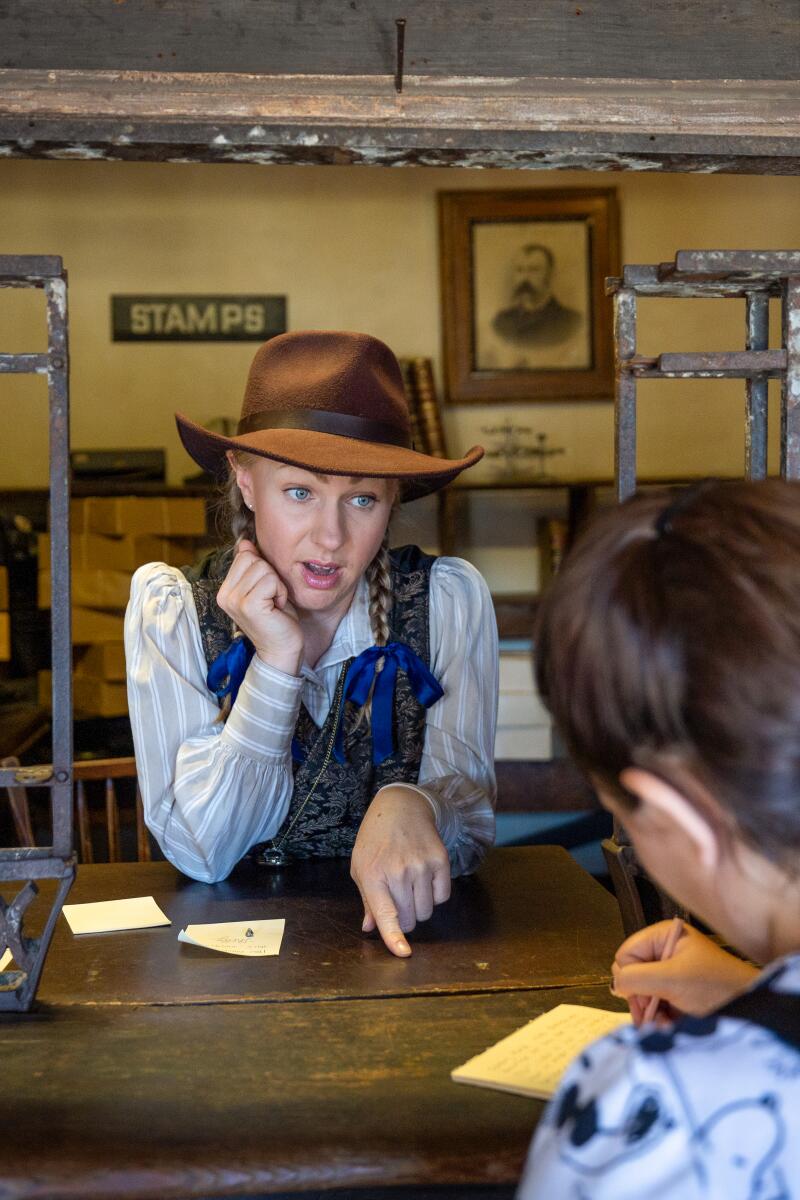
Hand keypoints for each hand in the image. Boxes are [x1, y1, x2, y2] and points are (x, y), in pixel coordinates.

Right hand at [216, 539, 303, 675]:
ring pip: (263, 568)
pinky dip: (280, 591)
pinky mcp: (248, 606)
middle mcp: (225, 595)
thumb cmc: (276, 618)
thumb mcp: (263, 586)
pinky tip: (277, 607)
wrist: (282, 649)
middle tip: (271, 598)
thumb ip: (252, 566)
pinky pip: (270, 580)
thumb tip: (244, 542)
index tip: (266, 592)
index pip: (244, 555)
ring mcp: (234, 601)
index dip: (263, 569)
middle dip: (270, 575)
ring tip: (273, 603)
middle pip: (253, 559)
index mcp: (225, 590)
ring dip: (276, 585)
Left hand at [350, 786, 450, 957]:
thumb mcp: (361, 867)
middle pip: (410, 919)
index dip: (394, 937)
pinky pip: (442, 897)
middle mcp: (398, 871)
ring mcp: (421, 865)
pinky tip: (425, 879)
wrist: (401, 807)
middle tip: (399, 900)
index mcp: (373, 875)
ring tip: (410, 886)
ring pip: (427, 911)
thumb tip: (370, 928)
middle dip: (405, 919)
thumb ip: (368, 900)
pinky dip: (435, 896)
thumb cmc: (375, 841)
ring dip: (420, 908)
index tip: (403, 953)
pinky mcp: (441, 860)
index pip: (386, 914)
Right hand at [612, 920, 758, 1023]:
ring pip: (644, 993)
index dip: (629, 977)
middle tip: (653, 1017)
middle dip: (641, 999)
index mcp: (664, 936)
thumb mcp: (672, 979)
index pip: (626, 954)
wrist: (752, 1009)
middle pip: (633, 975)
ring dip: (651, 1013)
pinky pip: (658, 1005)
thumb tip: (614, 985)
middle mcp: (667, 951)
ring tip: (665, 1025)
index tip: (642, 998)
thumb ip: (635, 979)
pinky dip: (661, 1018)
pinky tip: (672, 1026)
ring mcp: (673, 973)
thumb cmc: (716, 986)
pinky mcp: (680, 993)